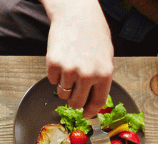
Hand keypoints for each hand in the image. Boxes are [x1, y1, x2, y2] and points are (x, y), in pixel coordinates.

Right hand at [43, 0, 113, 117]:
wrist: (76, 15)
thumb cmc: (93, 33)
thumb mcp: (105, 56)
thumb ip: (101, 78)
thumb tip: (94, 99)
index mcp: (105, 73)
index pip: (97, 101)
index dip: (90, 111)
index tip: (86, 115)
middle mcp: (88, 74)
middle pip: (76, 102)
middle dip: (74, 100)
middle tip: (74, 90)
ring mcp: (70, 70)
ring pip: (62, 93)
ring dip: (64, 85)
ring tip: (70, 67)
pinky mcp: (54, 64)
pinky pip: (52, 81)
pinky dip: (55, 74)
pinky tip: (62, 59)